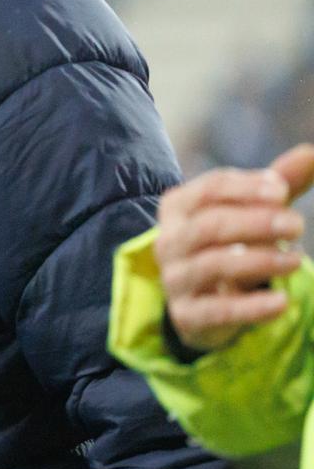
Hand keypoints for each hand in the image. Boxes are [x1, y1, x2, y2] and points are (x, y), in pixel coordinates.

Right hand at [155, 143, 313, 351]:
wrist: (203, 299)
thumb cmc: (231, 243)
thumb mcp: (251, 211)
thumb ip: (278, 184)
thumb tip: (312, 153)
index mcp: (179, 208)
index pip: (209, 189)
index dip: (246, 188)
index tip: (281, 190)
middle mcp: (169, 242)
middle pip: (209, 225)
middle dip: (255, 223)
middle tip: (296, 224)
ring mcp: (175, 279)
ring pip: (213, 265)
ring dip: (259, 261)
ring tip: (297, 259)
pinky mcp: (188, 315)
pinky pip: (218, 311)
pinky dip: (252, 308)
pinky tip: (283, 303)